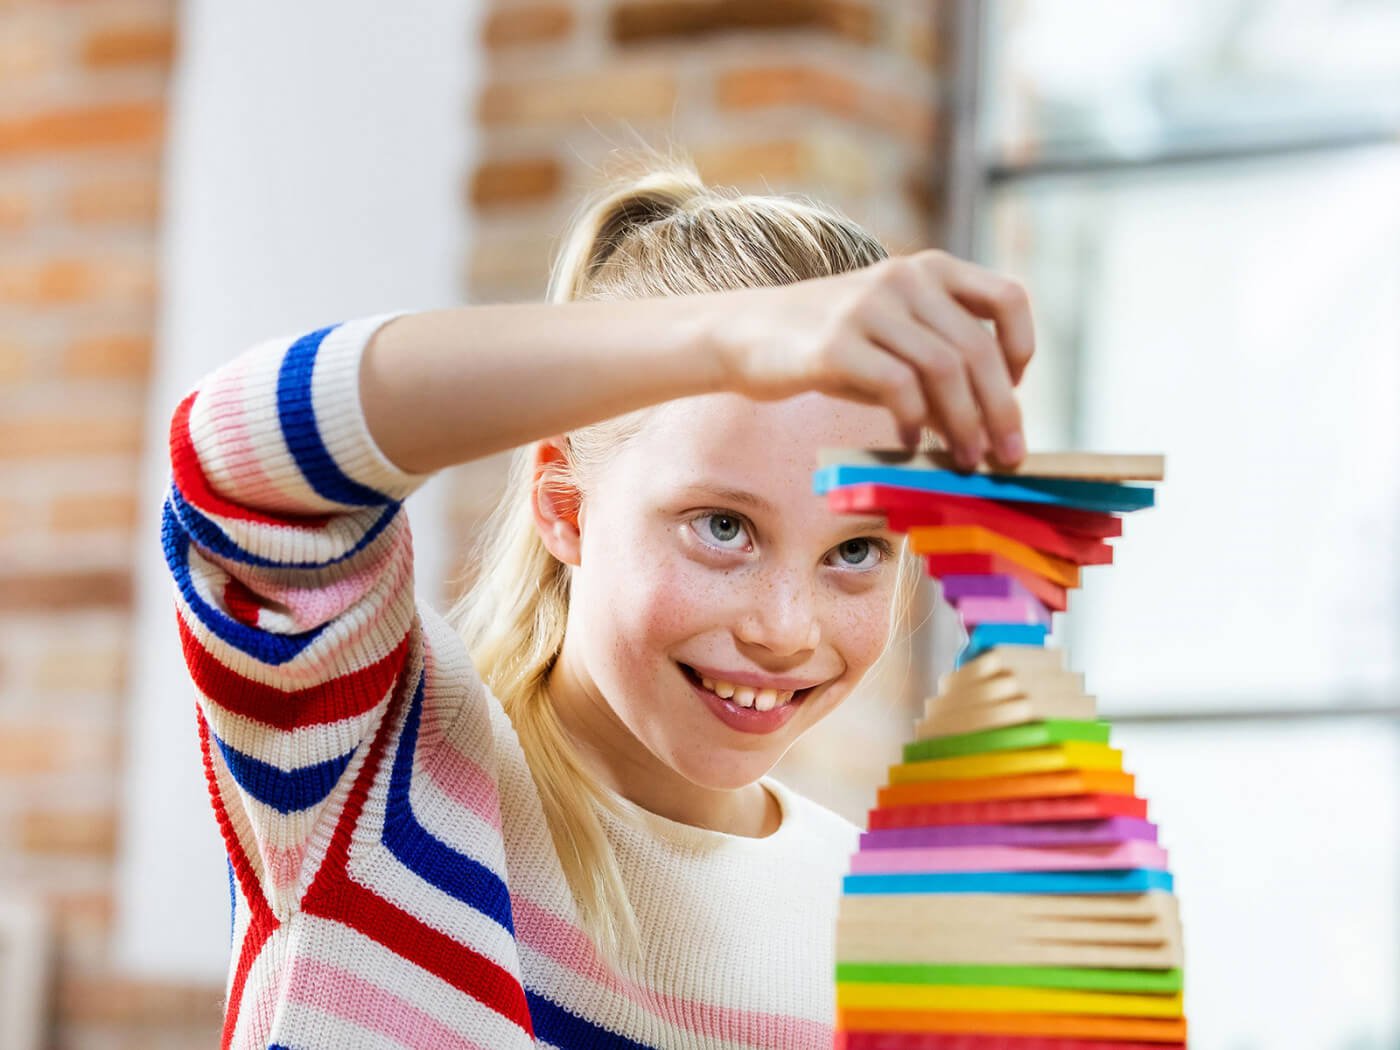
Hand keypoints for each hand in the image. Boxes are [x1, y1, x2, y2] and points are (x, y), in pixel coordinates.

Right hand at [710, 250, 1034, 468]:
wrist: (746, 333)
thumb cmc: (830, 347)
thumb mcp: (893, 342)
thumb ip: (940, 370)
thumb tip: (990, 428)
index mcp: (929, 269)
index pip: (1007, 299)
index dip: (1021, 350)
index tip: (1014, 390)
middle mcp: (904, 279)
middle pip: (977, 350)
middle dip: (1000, 410)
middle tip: (1007, 455)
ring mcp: (868, 307)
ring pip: (944, 371)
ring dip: (963, 425)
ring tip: (964, 459)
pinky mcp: (836, 342)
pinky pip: (898, 387)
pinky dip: (912, 421)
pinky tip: (905, 442)